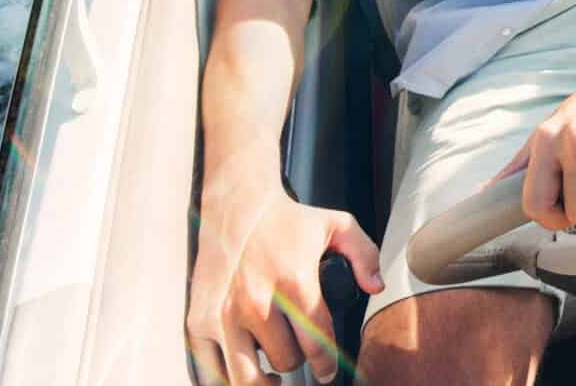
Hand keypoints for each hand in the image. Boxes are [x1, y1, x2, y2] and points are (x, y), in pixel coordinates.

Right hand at [185, 174, 381, 384]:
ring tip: (273, 379)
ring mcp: (224, 314)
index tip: (327, 372)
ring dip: (264, 382)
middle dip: (297, 361)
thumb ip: (365, 254)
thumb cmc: (287, 220)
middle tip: (300, 355)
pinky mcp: (198, 320)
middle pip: (285, 360)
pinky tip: (243, 373)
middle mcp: (257, 302)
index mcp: (294, 282)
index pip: (317, 342)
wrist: (236, 206)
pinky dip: (226, 380)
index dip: (326, 365)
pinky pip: (210, 370)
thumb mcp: (337, 225)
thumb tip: (376, 288)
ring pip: (246, 377)